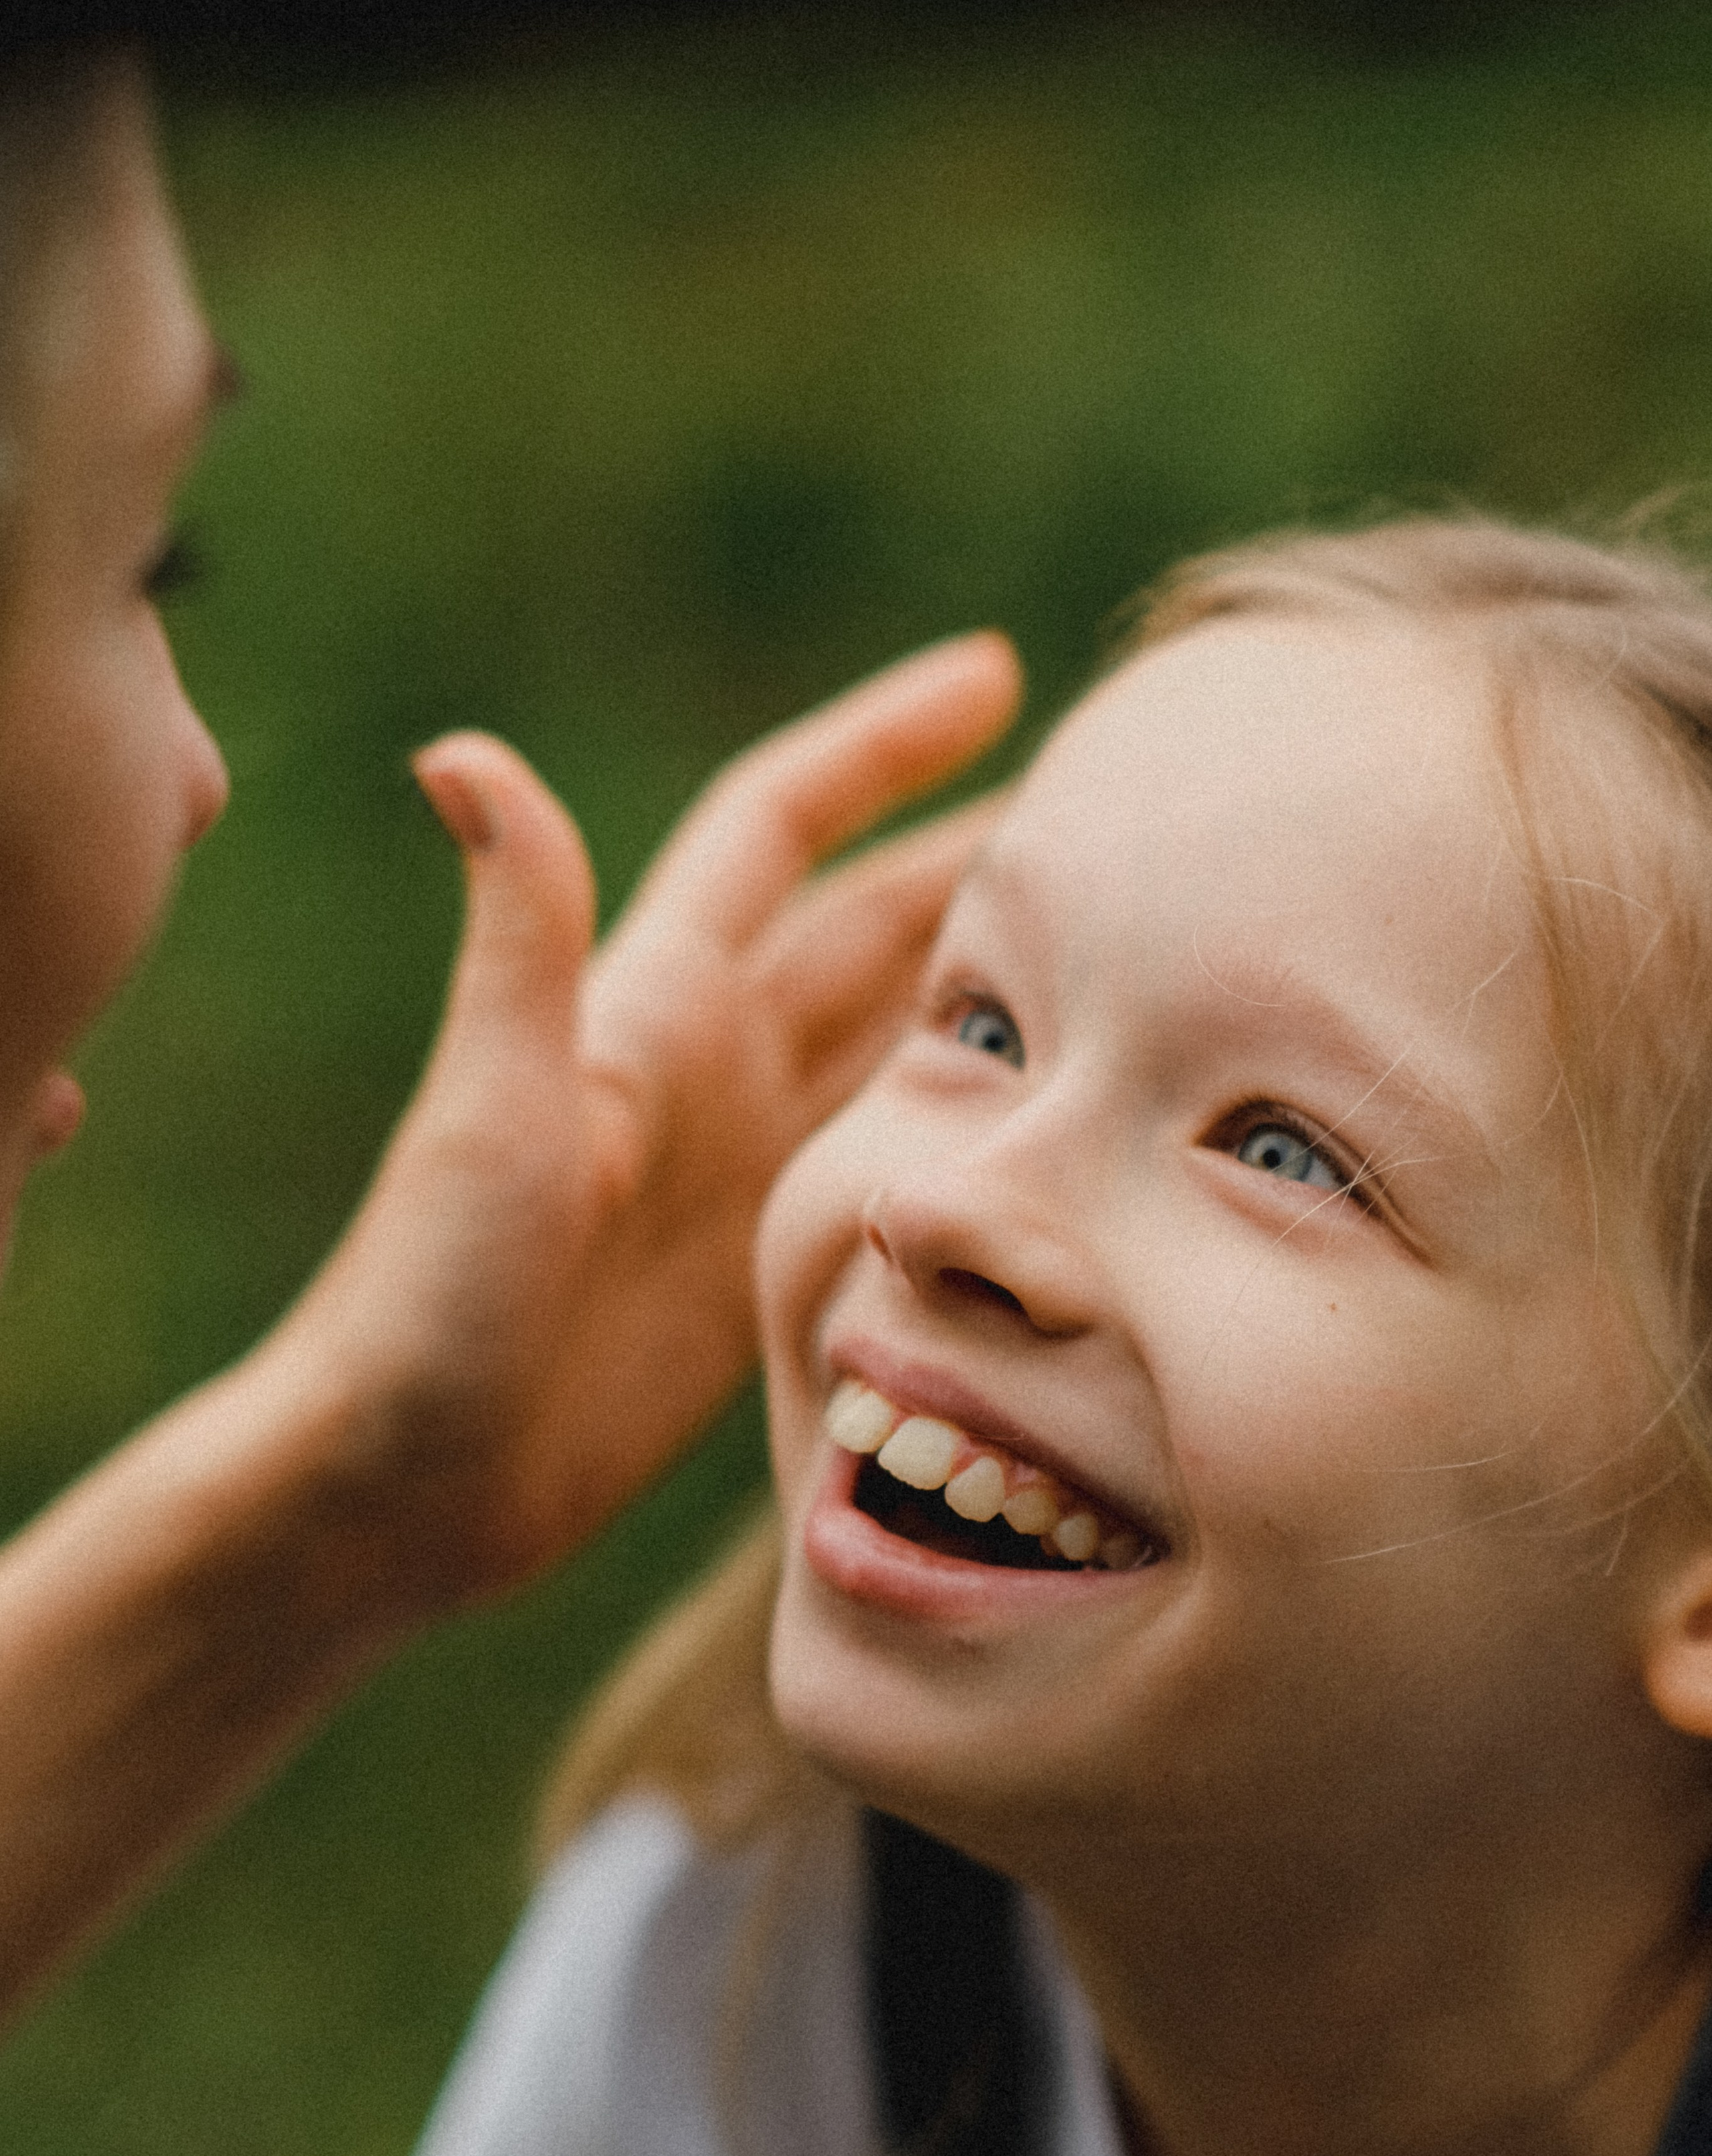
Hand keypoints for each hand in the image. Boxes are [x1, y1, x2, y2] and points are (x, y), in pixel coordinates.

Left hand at [273, 632, 1021, 1619]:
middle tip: (1119, 821)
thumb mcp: (496, 1111)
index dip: (882, 745)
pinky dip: (970, 1133)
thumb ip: (521, 940)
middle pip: (871, 928)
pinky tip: (1049, 1131)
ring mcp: (743, 1166)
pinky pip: (892, 1168)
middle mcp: (711, 1066)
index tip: (994, 674)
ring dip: (992, 993)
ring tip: (1126, 958)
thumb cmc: (433, 1296)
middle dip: (981, 864)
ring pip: (896, 1043)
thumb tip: (460, 749)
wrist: (410, 1481)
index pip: (784, 829)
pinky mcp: (766, 1264)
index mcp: (658, 1007)